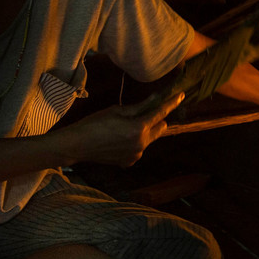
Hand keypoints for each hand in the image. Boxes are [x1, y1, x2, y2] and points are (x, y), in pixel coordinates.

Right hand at [65, 92, 183, 165]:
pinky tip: (119, 140)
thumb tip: (155, 98)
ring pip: (149, 139)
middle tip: (143, 113)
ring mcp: (136, 155)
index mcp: (138, 129)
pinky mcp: (129, 162)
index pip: (160, 113)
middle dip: (156, 119)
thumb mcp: (117, 111)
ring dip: (145, 131)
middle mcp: (141, 144)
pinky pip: (139, 148)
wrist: (77, 146)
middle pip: (160, 128)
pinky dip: (135, 142)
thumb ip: (139, 107)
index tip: (181, 96)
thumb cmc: (94, 124)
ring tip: (124, 128)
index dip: (171, 103)